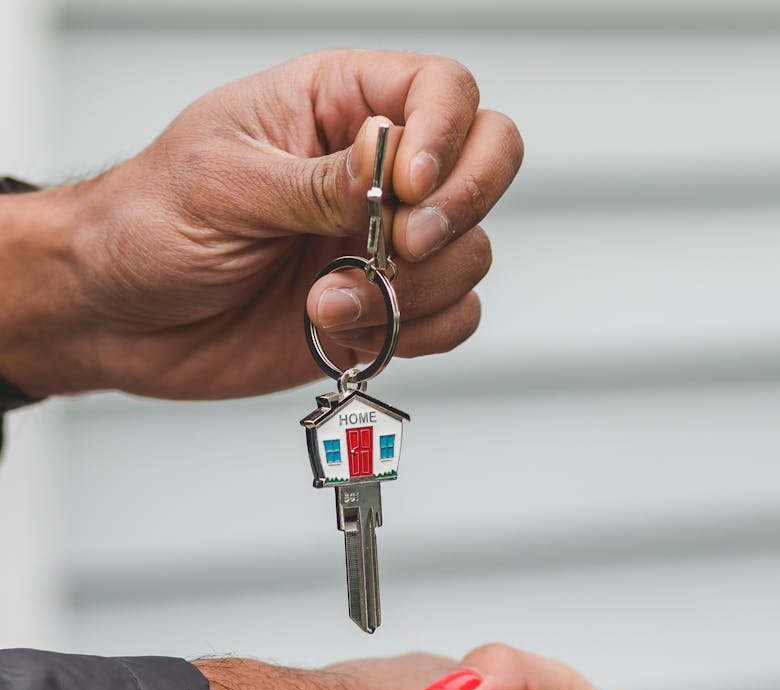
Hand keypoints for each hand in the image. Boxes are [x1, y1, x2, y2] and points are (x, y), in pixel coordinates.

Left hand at [1, 52, 521, 398]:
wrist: (119, 317)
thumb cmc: (150, 226)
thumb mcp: (223, 184)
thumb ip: (316, 181)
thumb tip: (393, 161)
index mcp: (334, 107)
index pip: (441, 91)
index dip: (448, 134)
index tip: (411, 188)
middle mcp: (373, 173)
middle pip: (487, 160)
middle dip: (461, 210)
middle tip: (403, 247)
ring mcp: (382, 245)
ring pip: (470, 253)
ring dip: (413, 291)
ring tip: (327, 304)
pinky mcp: (381, 311)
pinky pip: (450, 319)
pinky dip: (418, 334)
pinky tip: (347, 332)